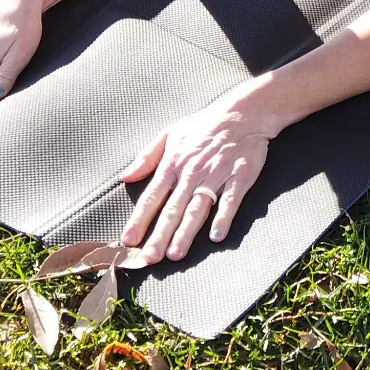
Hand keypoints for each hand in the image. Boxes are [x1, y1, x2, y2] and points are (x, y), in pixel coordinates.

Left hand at [117, 96, 273, 260]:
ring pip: (198, 208)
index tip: (129, 240)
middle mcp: (192, 172)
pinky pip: (230, 200)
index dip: (140, 219)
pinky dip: (224, 217)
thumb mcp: (170, 134)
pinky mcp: (240, 176)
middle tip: (150, 257)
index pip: (152, 196)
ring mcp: (216, 175)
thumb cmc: (205, 124)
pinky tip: (217, 235)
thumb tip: (126, 176)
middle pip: (173, 208)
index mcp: (173, 163)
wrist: (243, 112)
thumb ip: (147, 157)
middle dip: (160, 234)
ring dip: (187, 231)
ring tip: (177, 253)